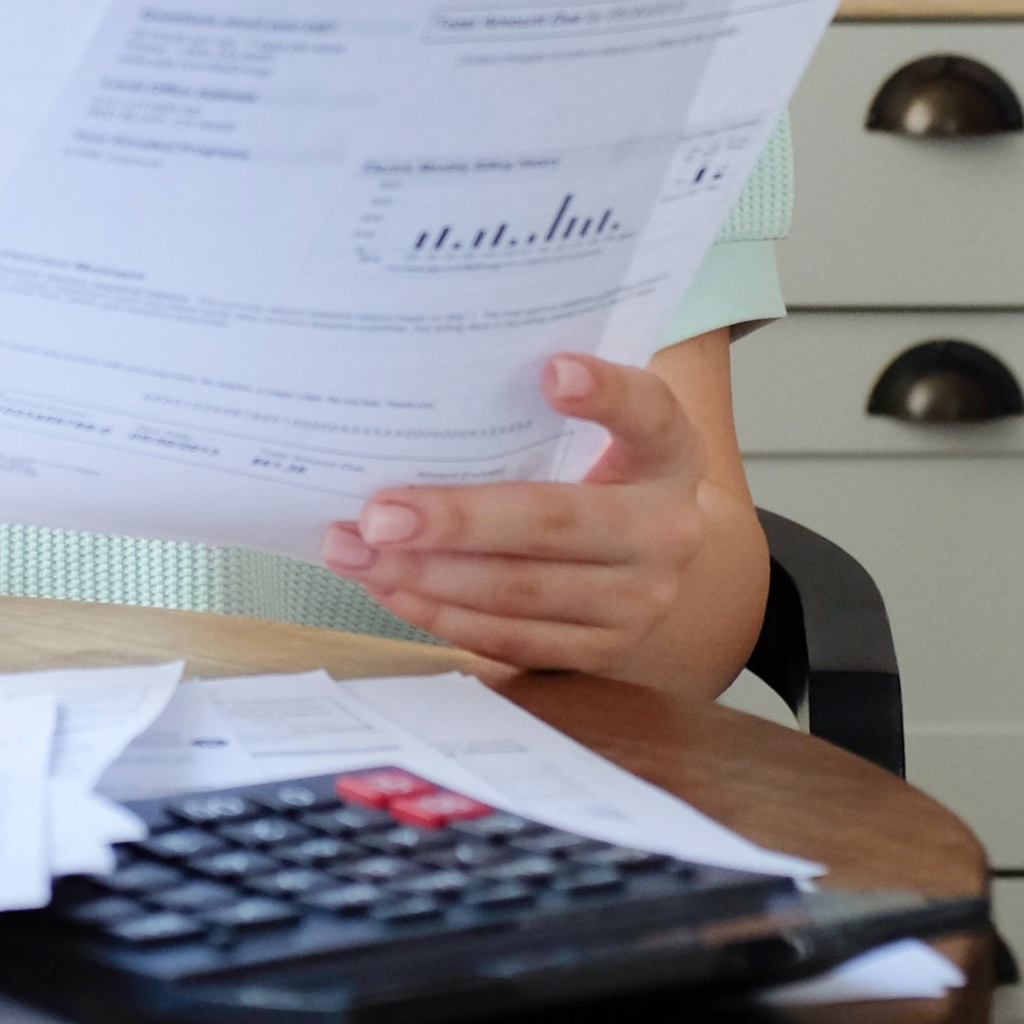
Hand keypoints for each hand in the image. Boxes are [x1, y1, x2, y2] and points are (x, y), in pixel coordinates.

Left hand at [315, 353, 710, 673]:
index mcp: (667, 452)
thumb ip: (537, 402)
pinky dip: (440, 616)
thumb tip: (429, 377)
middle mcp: (665, 530)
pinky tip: (389, 587)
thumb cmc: (598, 468)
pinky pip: (510, 640)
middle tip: (377, 517)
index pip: (649, 412)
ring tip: (356, 553)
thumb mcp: (599, 427)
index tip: (551, 372)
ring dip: (427, 577)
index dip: (605, 393)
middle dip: (458, 521)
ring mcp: (638, 601)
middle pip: (555, 522)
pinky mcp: (601, 651)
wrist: (650, 558)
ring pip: (521, 594)